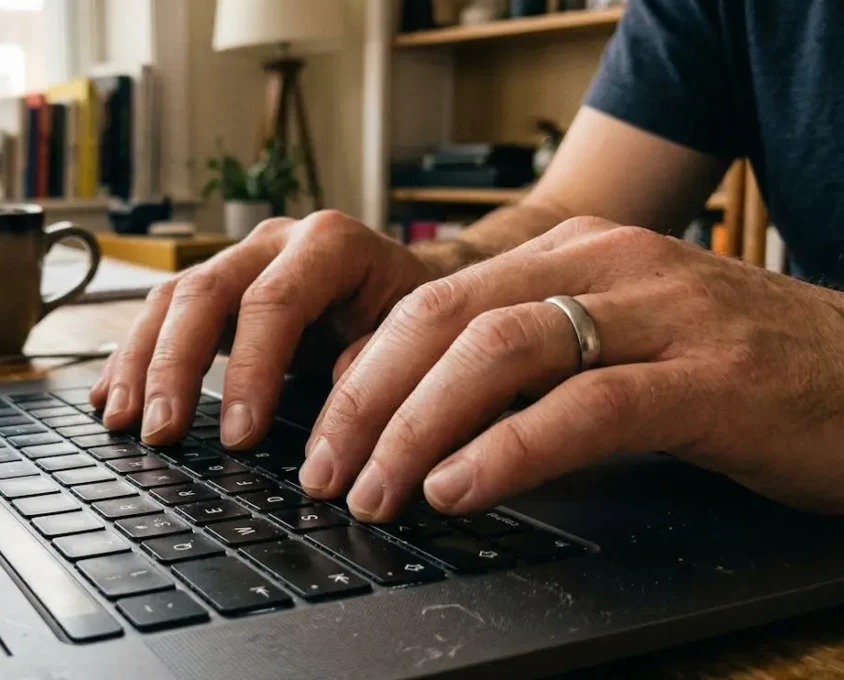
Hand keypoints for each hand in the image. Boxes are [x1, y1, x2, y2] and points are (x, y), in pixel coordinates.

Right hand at [88, 211, 439, 447]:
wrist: (408, 288)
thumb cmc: (413, 318)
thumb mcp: (411, 341)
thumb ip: (376, 369)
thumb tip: (333, 417)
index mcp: (330, 244)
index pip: (274, 301)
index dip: (250, 370)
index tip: (239, 437)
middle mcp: (275, 242)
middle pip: (204, 292)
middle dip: (174, 366)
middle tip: (160, 433)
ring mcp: (239, 261)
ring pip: (170, 300)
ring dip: (139, 364)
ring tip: (120, 422)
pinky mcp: (216, 290)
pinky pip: (161, 316)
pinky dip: (132, 360)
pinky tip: (108, 399)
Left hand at [304, 217, 843, 519]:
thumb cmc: (729, 370)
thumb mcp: (612, 347)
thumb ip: (525, 370)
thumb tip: (416, 426)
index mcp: (570, 255)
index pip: (430, 298)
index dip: (361, 369)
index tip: (318, 433)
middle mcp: (604, 266)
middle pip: (443, 319)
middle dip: (365, 400)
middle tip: (325, 471)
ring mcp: (658, 314)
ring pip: (498, 354)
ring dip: (414, 428)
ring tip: (374, 491)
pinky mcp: (706, 378)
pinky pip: (582, 408)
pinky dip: (505, 452)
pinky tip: (458, 490)